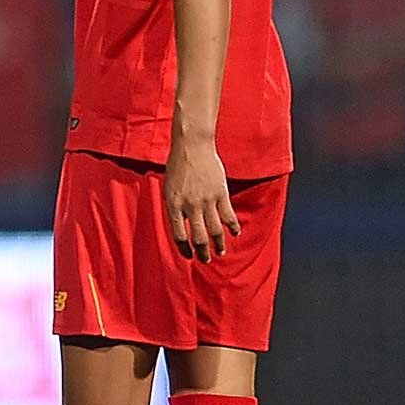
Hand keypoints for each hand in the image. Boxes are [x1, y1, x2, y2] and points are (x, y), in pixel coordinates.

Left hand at [164, 131, 239, 263]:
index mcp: (174, 205)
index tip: (189, 255)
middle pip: (198, 237)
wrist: (192, 145)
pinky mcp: (221, 193)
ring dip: (219, 244)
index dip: (184, 249)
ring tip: (220, 252)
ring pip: (215, 230)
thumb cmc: (178, 166)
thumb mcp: (169, 189)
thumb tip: (186, 226)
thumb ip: (176, 208)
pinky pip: (228, 215)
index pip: (179, 235)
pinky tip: (235, 234)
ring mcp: (207, 200)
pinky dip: (233, 227)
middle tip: (205, 259)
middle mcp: (190, 205)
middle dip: (203, 252)